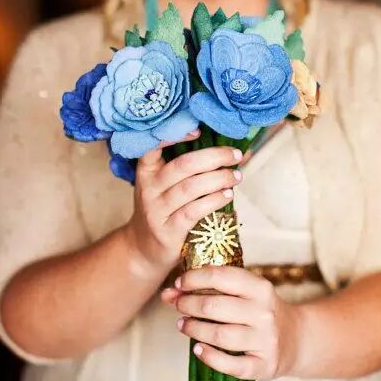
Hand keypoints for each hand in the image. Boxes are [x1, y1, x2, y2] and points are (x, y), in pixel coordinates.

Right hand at [125, 133, 243, 276]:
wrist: (144, 249)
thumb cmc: (163, 210)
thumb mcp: (164, 186)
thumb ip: (190, 169)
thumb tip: (233, 150)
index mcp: (146, 171)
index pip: (154, 147)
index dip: (175, 136)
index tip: (199, 130)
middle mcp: (148, 188)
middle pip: (183, 165)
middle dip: (214, 157)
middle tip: (235, 155)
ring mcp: (156, 210)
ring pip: (191, 187)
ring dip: (219, 179)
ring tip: (236, 176)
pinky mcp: (168, 230)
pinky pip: (194, 211)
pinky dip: (214, 200)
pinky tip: (227, 195)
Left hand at [160, 265, 302, 380]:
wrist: (296, 339)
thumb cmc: (260, 311)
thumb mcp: (245, 292)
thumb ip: (210, 289)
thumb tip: (168, 292)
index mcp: (260, 287)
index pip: (220, 276)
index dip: (193, 278)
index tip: (179, 283)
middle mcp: (264, 312)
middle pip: (214, 306)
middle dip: (188, 304)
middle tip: (177, 305)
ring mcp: (265, 340)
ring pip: (219, 335)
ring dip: (193, 328)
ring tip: (182, 324)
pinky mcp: (264, 366)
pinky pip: (231, 364)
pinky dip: (210, 357)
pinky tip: (197, 349)